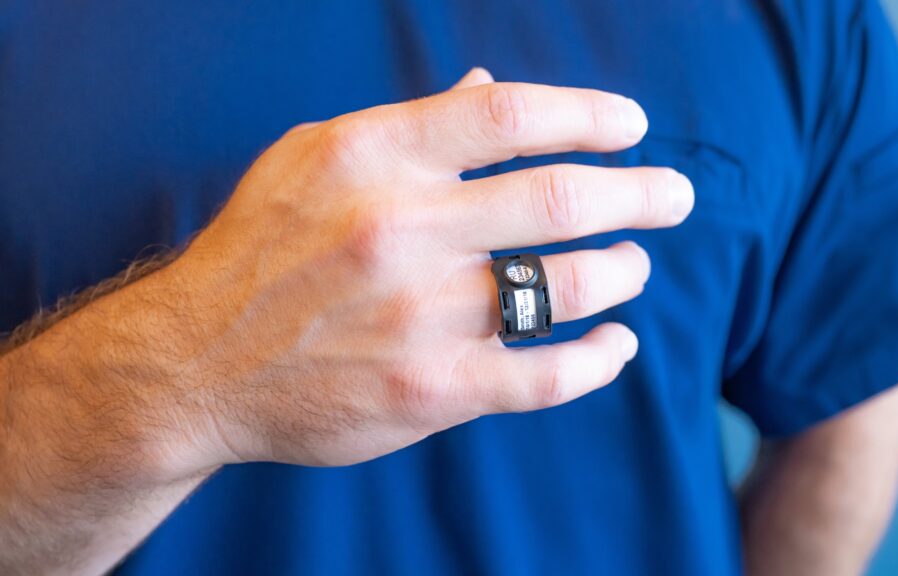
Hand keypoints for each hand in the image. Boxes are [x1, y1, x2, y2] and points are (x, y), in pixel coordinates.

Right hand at [160, 68, 694, 471]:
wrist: (195, 363)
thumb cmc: (261, 251)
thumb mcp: (313, 160)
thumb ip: (408, 126)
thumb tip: (487, 89)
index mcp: (374, 159)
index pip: (510, 116)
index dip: (588, 115)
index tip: (631, 126)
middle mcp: (402, 232)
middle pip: (560, 200)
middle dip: (639, 195)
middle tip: (675, 196)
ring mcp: (421, 317)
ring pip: (566, 286)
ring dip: (622, 272)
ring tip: (635, 266)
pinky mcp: (431, 391)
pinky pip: (546, 376)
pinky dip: (599, 360)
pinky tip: (617, 345)